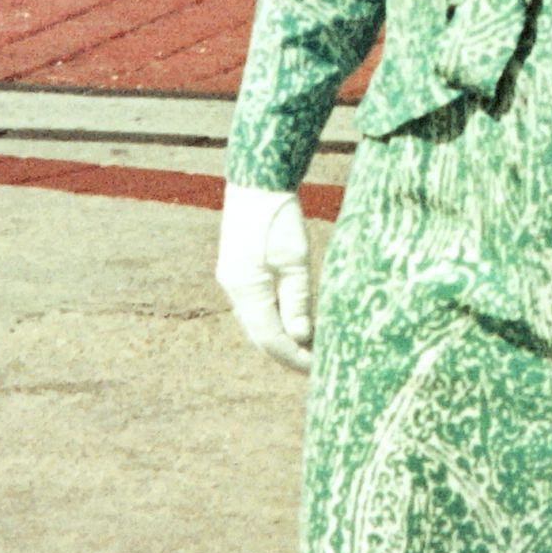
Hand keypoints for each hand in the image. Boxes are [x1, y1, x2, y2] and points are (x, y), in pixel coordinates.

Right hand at [217, 184, 315, 371]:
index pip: (270, 339)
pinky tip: (294, 322)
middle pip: (260, 336)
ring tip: (310, 348)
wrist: (256, 183)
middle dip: (287, 353)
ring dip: (281, 338)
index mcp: (247, 289)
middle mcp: (234, 290)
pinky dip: (274, 320)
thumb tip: (301, 337)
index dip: (294, 357)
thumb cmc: (280, 217)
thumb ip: (297, 300)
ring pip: (256, 323)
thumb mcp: (296, 259)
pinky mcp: (238, 272)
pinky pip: (255, 308)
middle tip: (317, 365)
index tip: (318, 369)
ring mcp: (233, 281)